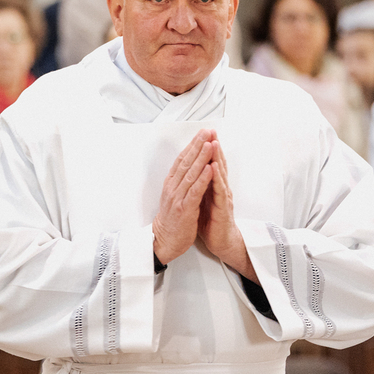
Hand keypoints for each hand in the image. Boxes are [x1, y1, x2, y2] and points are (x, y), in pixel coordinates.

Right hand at [152, 129, 214, 265]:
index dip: (192, 145)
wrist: (163, 242)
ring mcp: (178, 198)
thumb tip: (190, 168)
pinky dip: (202, 179)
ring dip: (201, 158)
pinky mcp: (184, 209)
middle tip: (207, 131)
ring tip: (210, 144)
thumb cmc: (172, 221)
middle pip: (186, 162)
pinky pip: (194, 191)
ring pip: (190, 173)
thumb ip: (181, 182)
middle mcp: (173, 188)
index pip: (182, 160)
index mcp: (171, 184)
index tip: (202, 133)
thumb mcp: (174, 197)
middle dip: (198, 145)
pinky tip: (209, 169)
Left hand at [197, 136, 256, 282]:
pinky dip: (217, 178)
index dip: (208, 149)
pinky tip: (214, 168)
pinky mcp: (223, 209)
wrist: (222, 243)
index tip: (203, 134)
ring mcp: (223, 198)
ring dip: (217, 158)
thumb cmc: (213, 222)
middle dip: (214, 147)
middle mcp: (220, 189)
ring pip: (220, 174)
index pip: (211, 164)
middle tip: (210, 131)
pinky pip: (219, 191)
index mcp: (214, 186)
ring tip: (214, 143)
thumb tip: (196, 171)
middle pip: (218, 164)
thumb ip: (203, 185)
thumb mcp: (204, 199)